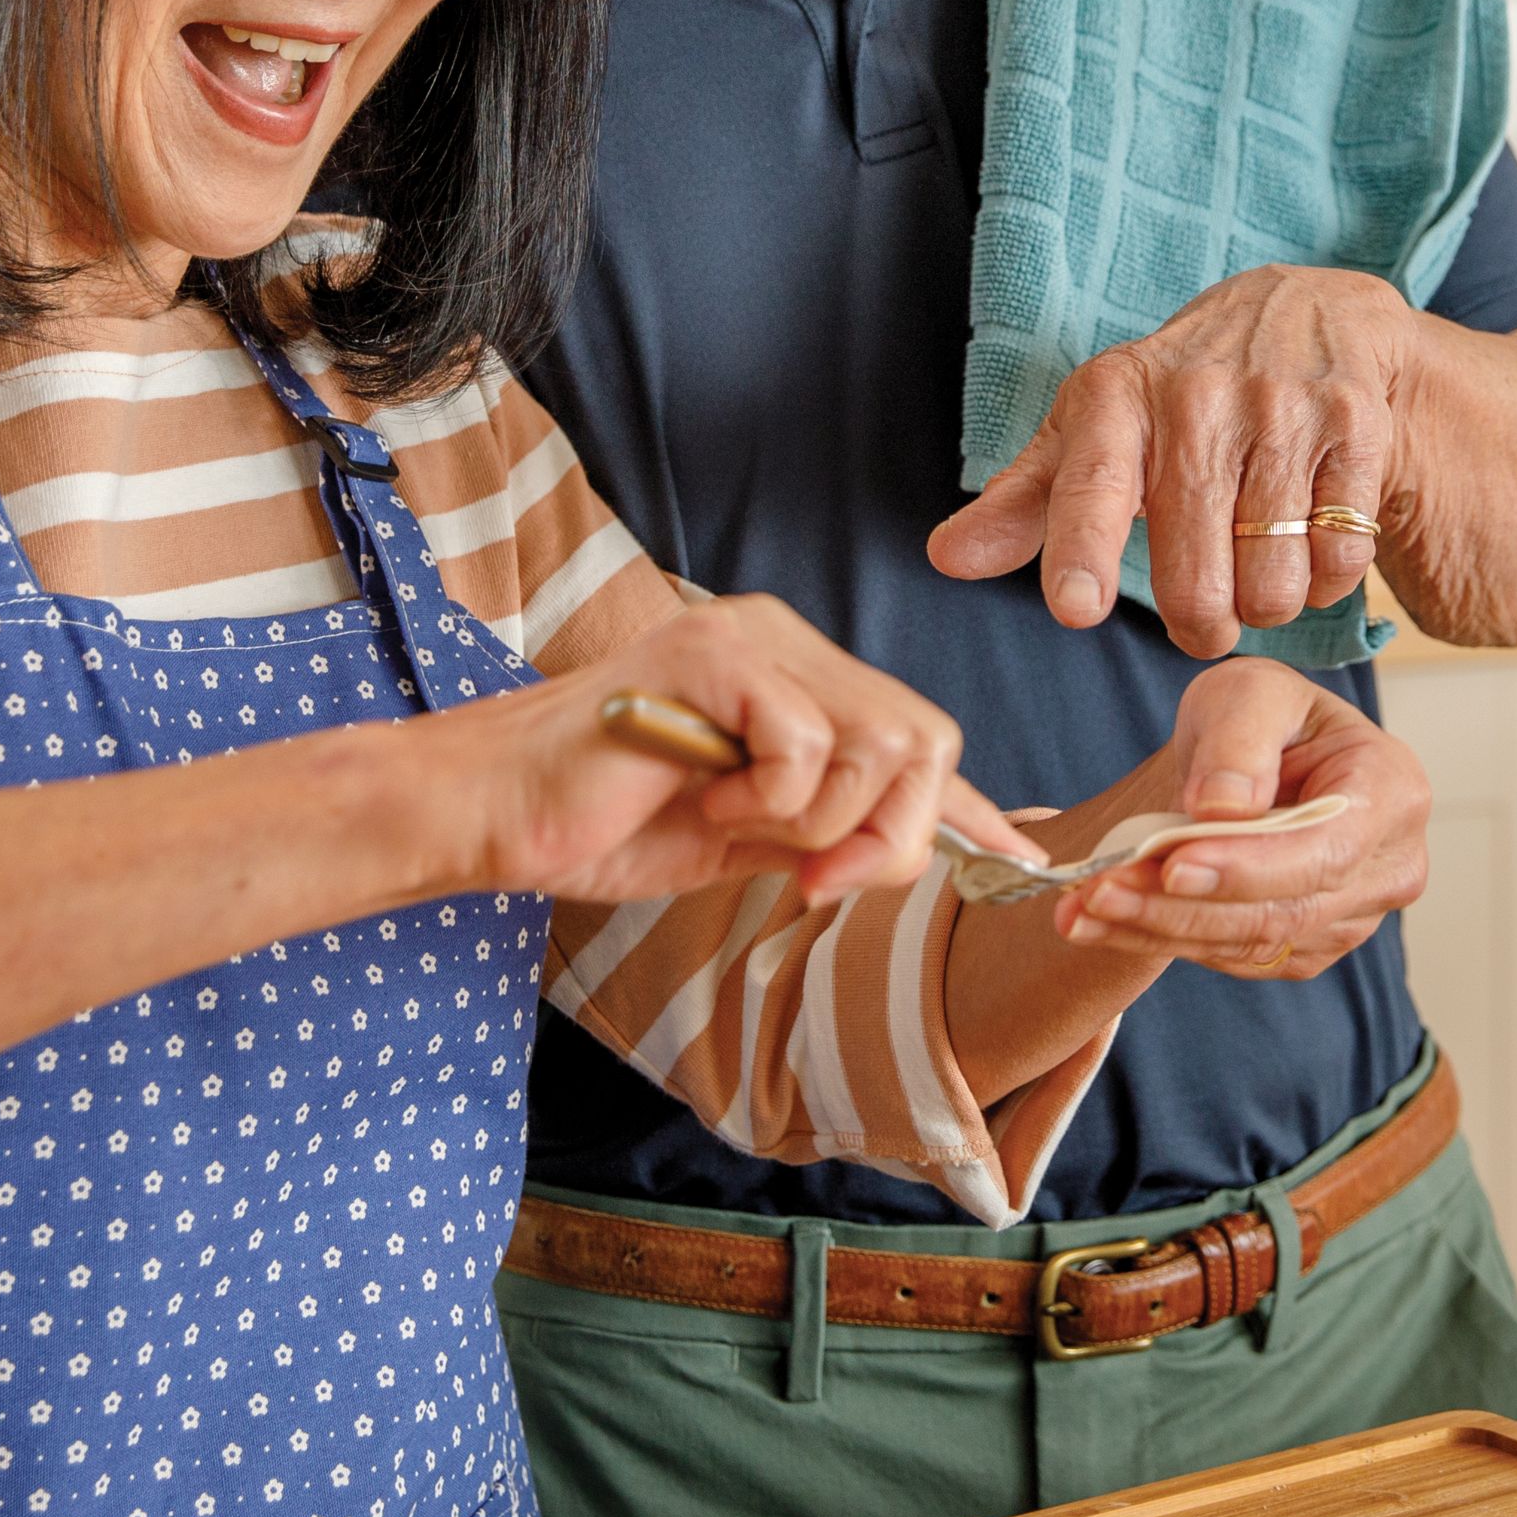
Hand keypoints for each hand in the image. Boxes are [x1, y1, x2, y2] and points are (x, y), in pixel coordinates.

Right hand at [451, 595, 993, 906]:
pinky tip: (705, 800)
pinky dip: (771, 802)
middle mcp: (783, 640)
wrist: (496, 813)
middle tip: (809, 878)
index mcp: (794, 676)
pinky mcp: (714, 655)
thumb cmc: (605, 823)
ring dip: (822, 824)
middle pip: (923, 739)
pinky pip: (808, 745)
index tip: (1020, 854)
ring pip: (880, 743)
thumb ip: (827, 836)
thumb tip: (920, 857)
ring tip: (735, 826)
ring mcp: (749, 638)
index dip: (967, 804)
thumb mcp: (745, 841)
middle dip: (888, 833)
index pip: (912, 732)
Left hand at [923, 264, 1418, 656]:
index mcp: (1116, 398)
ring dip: (1266, 604)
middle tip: (1202, 619)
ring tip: (1255, 570)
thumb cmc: (1175, 397)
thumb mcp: (1091, 432)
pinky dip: (1324, 579)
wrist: (1302, 311)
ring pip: (1273, 579)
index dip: (1082, 550)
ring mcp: (1283, 406)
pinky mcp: (1356, 426)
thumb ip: (1023, 504)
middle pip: (1195, 571)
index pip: (1094, 483)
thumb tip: (945, 559)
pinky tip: (1307, 541)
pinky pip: (1338, 559)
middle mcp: (1198, 395)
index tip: (1076, 610)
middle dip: (1199, 622)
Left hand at [1048, 661, 1427, 981]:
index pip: (1322, 850)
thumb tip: (1223, 808)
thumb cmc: (1262, 716)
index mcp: (1392, 792)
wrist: (1252, 760)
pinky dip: (1160, 939)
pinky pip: (1233, 957)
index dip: (1247, 866)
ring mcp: (1351, 919)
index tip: (1170, 865)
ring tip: (1079, 907)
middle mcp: (1388, 868)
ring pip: (1252, 942)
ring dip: (1157, 928)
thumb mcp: (1249, 692)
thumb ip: (1239, 738)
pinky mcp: (1307, 948)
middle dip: (1182, 905)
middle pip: (1283, 909)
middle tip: (1097, 889)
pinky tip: (1101, 919)